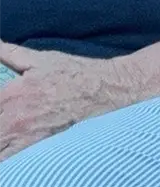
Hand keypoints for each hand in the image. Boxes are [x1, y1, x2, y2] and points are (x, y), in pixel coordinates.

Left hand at [0, 42, 134, 161]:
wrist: (101, 89)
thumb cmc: (72, 72)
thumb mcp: (39, 58)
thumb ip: (9, 53)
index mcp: (10, 93)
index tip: (3, 96)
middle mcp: (13, 117)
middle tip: (5, 108)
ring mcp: (22, 133)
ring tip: (6, 123)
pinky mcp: (32, 143)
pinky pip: (6, 156)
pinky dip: (2, 150)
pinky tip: (6, 139)